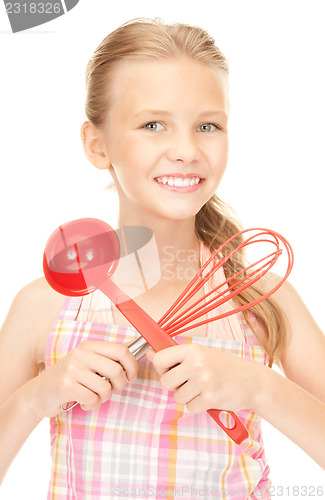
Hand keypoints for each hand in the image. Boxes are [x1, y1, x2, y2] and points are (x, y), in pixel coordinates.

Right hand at [27, 340, 137, 417]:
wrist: (39, 393)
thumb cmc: (69, 379)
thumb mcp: (87, 363)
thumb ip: (107, 359)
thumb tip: (134, 357)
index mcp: (90, 345)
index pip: (122, 350)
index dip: (132, 365)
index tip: (131, 377)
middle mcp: (81, 353)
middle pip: (117, 370)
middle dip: (119, 385)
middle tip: (112, 390)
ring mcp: (73, 369)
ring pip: (106, 387)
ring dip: (103, 398)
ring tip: (92, 396)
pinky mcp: (66, 385)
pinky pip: (92, 399)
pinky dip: (91, 405)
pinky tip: (82, 402)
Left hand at [147, 343, 262, 413]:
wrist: (252, 381)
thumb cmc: (224, 367)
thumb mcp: (201, 354)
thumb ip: (176, 356)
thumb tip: (150, 353)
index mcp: (192, 349)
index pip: (159, 359)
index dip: (162, 368)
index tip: (170, 370)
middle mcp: (196, 364)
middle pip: (165, 382)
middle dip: (173, 385)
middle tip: (188, 382)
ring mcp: (203, 382)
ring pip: (177, 397)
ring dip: (187, 396)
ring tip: (202, 388)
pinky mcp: (209, 399)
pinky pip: (190, 407)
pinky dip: (198, 405)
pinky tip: (209, 396)